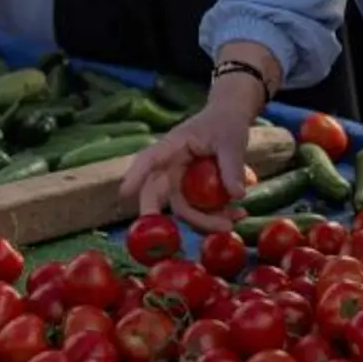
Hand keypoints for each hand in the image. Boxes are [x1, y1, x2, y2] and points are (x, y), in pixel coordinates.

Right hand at [121, 92, 258, 231]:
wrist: (229, 120)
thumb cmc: (226, 123)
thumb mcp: (232, 141)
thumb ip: (232, 165)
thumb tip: (238, 195)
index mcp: (173, 145)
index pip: (149, 159)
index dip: (135, 175)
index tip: (124, 192)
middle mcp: (169, 166)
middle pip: (154, 194)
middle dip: (158, 218)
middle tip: (170, 241)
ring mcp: (178, 181)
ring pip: (180, 209)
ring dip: (204, 221)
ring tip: (235, 218)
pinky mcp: (190, 192)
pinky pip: (196, 211)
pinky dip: (215, 217)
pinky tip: (238, 214)